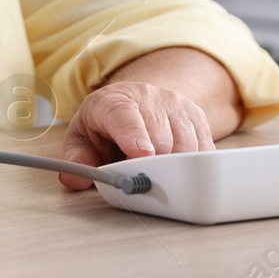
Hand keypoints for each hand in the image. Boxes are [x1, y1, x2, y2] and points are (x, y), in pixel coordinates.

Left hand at [58, 79, 215, 190]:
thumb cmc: (105, 125)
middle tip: (143, 180)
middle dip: (153, 165)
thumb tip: (75, 179)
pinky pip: (203, 149)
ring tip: (155, 170)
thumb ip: (76, 159)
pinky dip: (192, 165)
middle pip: (160, 137)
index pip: (123, 115)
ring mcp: (175, 105)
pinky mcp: (196, 116)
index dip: (133, 135)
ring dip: (173, 167)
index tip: (140, 155)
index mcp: (112, 101)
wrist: (136, 101)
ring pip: (185, 145)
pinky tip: (175, 165)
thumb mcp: (82, 138)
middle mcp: (147, 97)